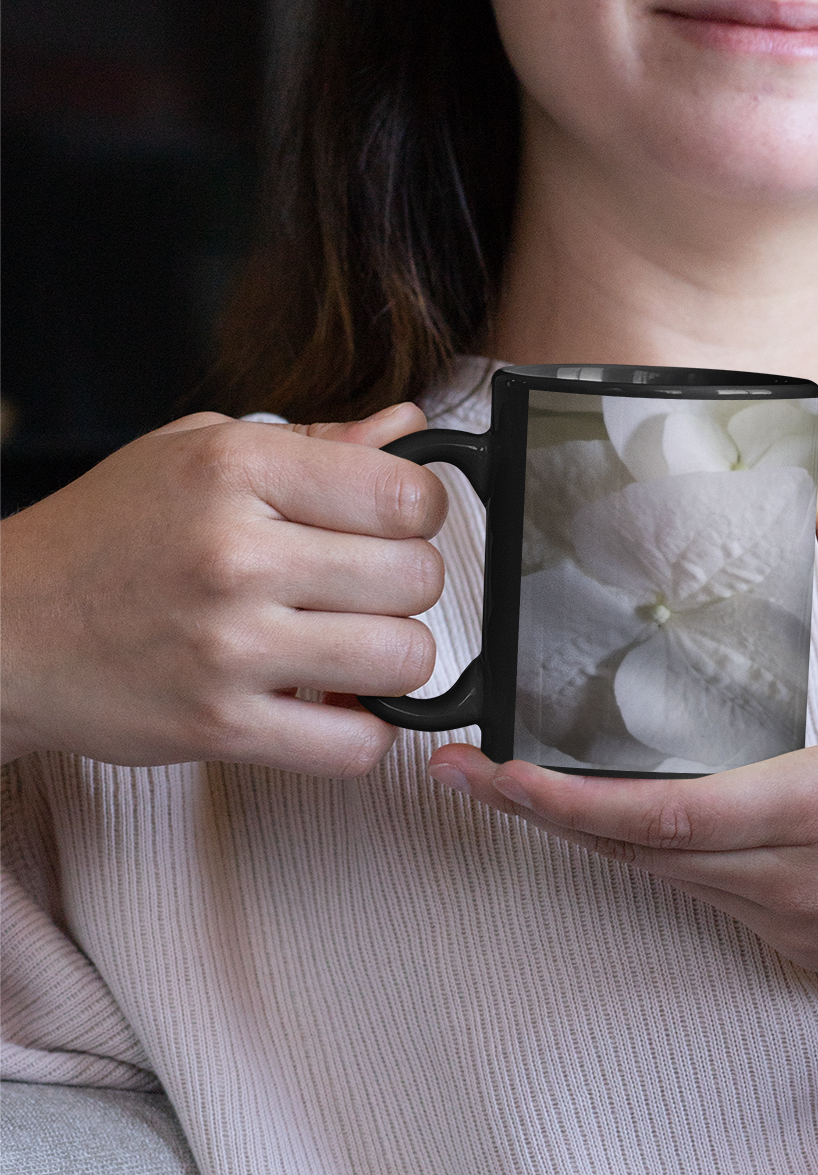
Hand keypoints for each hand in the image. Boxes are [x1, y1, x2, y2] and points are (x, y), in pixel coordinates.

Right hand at [0, 403, 448, 776]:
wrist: (6, 630)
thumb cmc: (106, 534)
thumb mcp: (197, 452)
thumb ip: (315, 443)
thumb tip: (411, 428)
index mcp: (235, 469)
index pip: (405, 492)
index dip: (418, 512)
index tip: (393, 525)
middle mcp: (235, 554)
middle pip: (417, 577)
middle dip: (405, 586)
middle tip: (361, 589)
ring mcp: (229, 647)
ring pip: (403, 659)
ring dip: (391, 659)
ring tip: (347, 645)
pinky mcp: (220, 728)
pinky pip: (356, 745)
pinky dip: (362, 733)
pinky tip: (329, 704)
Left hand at [429, 485, 817, 1072]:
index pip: (656, 813)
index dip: (554, 797)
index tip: (482, 767)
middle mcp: (794, 879)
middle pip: (630, 854)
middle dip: (534, 816)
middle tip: (459, 771)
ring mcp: (796, 922)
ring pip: (660, 882)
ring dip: (589, 836)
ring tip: (522, 784)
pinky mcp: (809, 945)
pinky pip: (705, 899)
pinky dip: (652, 856)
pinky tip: (625, 816)